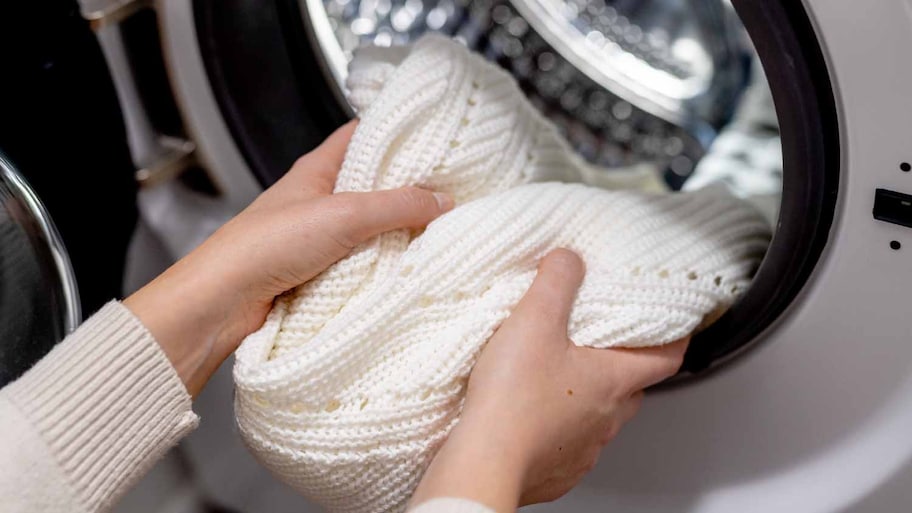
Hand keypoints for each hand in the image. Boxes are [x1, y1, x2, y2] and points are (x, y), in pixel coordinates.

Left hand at [124, 121, 452, 396]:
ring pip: (370, 228)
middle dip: (408, 189)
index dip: (395, 133)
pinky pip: (362, 263)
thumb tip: (442, 201)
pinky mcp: (320, 272)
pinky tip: (407, 269)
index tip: (434, 138)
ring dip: (398, 233)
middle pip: (372, 185)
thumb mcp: (343, 215)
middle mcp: (319, 199)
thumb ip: (397, 205)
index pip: (362, 136)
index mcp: (317, 170)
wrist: (225, 301)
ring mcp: (319, 237)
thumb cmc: (265, 245)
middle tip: (448, 191)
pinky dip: (383, 266)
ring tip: (438, 231)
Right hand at [410, 249, 687, 511]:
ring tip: (556, 375)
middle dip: (620, 363)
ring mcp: (584, 449)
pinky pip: (569, 444)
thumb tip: (568, 260)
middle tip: (601, 341)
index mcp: (613, 381)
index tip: (676, 325)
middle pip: (631, 386)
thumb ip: (555, 281)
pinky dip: (559, 427)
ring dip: (587, 396)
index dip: (677, 338)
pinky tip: (533, 413)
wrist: (485, 461)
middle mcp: (607, 419)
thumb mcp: (534, 320)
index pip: (668, 358)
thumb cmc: (513, 399)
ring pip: (600, 417)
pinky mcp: (557, 470)